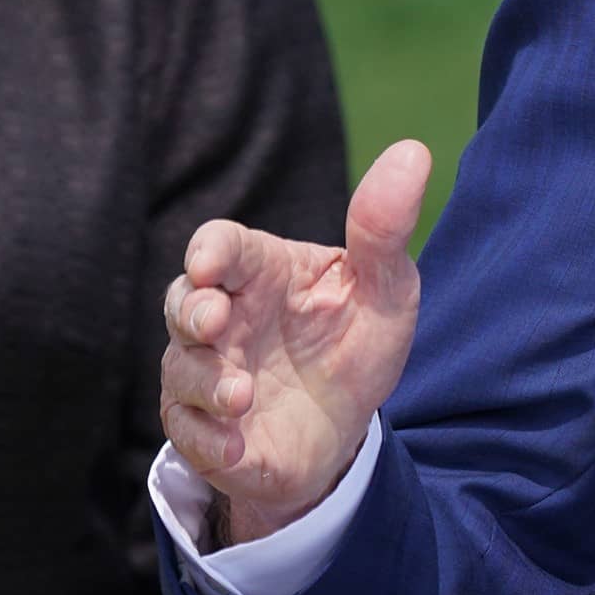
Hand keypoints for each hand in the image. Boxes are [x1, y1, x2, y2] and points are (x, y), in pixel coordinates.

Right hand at [161, 138, 434, 542]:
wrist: (344, 434)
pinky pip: (187, 432)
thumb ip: (385, 229)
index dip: (210, 251)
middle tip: (216, 322)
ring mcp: (205, 374)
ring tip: (242, 396)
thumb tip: (413, 152)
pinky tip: (236, 442)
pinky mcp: (204, 431)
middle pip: (182, 301)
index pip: (221, 246)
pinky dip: (208, 438)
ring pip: (181, 368)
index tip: (211, 264)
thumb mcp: (386, 291)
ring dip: (205, 381)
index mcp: (261, 273)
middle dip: (191, 310)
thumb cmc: (355, 346)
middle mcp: (223, 319)